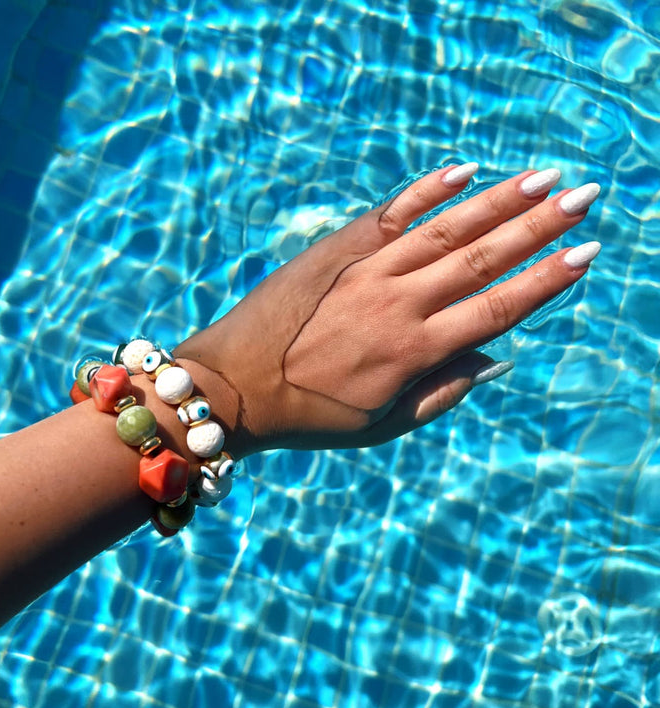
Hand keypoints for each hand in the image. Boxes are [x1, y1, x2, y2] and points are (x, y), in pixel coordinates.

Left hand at [174, 165, 599, 455]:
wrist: (234, 385)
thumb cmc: (309, 416)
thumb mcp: (382, 427)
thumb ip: (442, 392)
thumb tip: (495, 356)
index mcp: (413, 353)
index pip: (496, 308)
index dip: (545, 280)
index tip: (583, 253)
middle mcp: (397, 304)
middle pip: (481, 258)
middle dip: (538, 226)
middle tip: (583, 196)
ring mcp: (365, 271)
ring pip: (445, 228)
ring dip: (497, 200)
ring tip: (541, 177)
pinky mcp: (335, 250)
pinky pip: (389, 213)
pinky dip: (426, 191)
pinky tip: (462, 171)